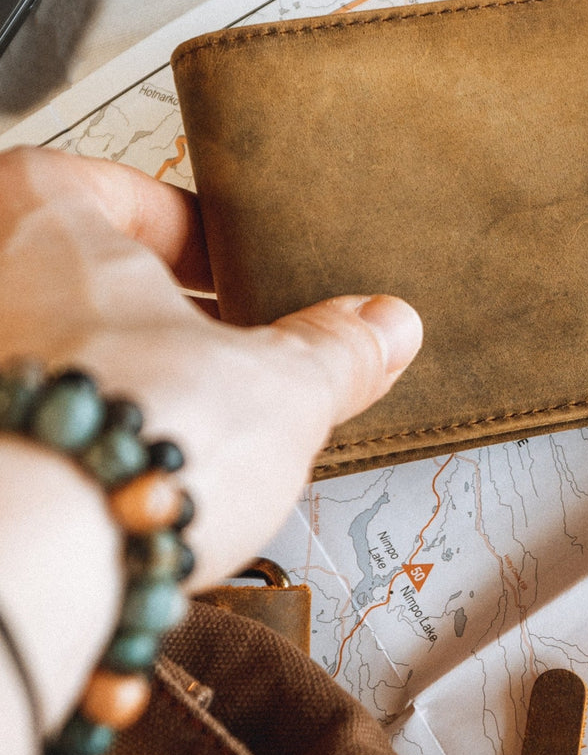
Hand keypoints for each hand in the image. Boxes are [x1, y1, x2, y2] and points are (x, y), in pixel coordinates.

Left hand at [0, 145, 421, 587]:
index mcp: (39, 224)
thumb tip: (384, 326)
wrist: (39, 570)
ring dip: (119, 378)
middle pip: (74, 276)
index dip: (180, 226)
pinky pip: (32, 423)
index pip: (104, 184)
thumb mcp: (280, 384)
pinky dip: (85, 439)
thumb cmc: (136, 442)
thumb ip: (337, 349)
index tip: (226, 264)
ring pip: (50, 353)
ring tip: (188, 419)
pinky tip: (136, 475)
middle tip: (218, 342)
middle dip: (154, 312)